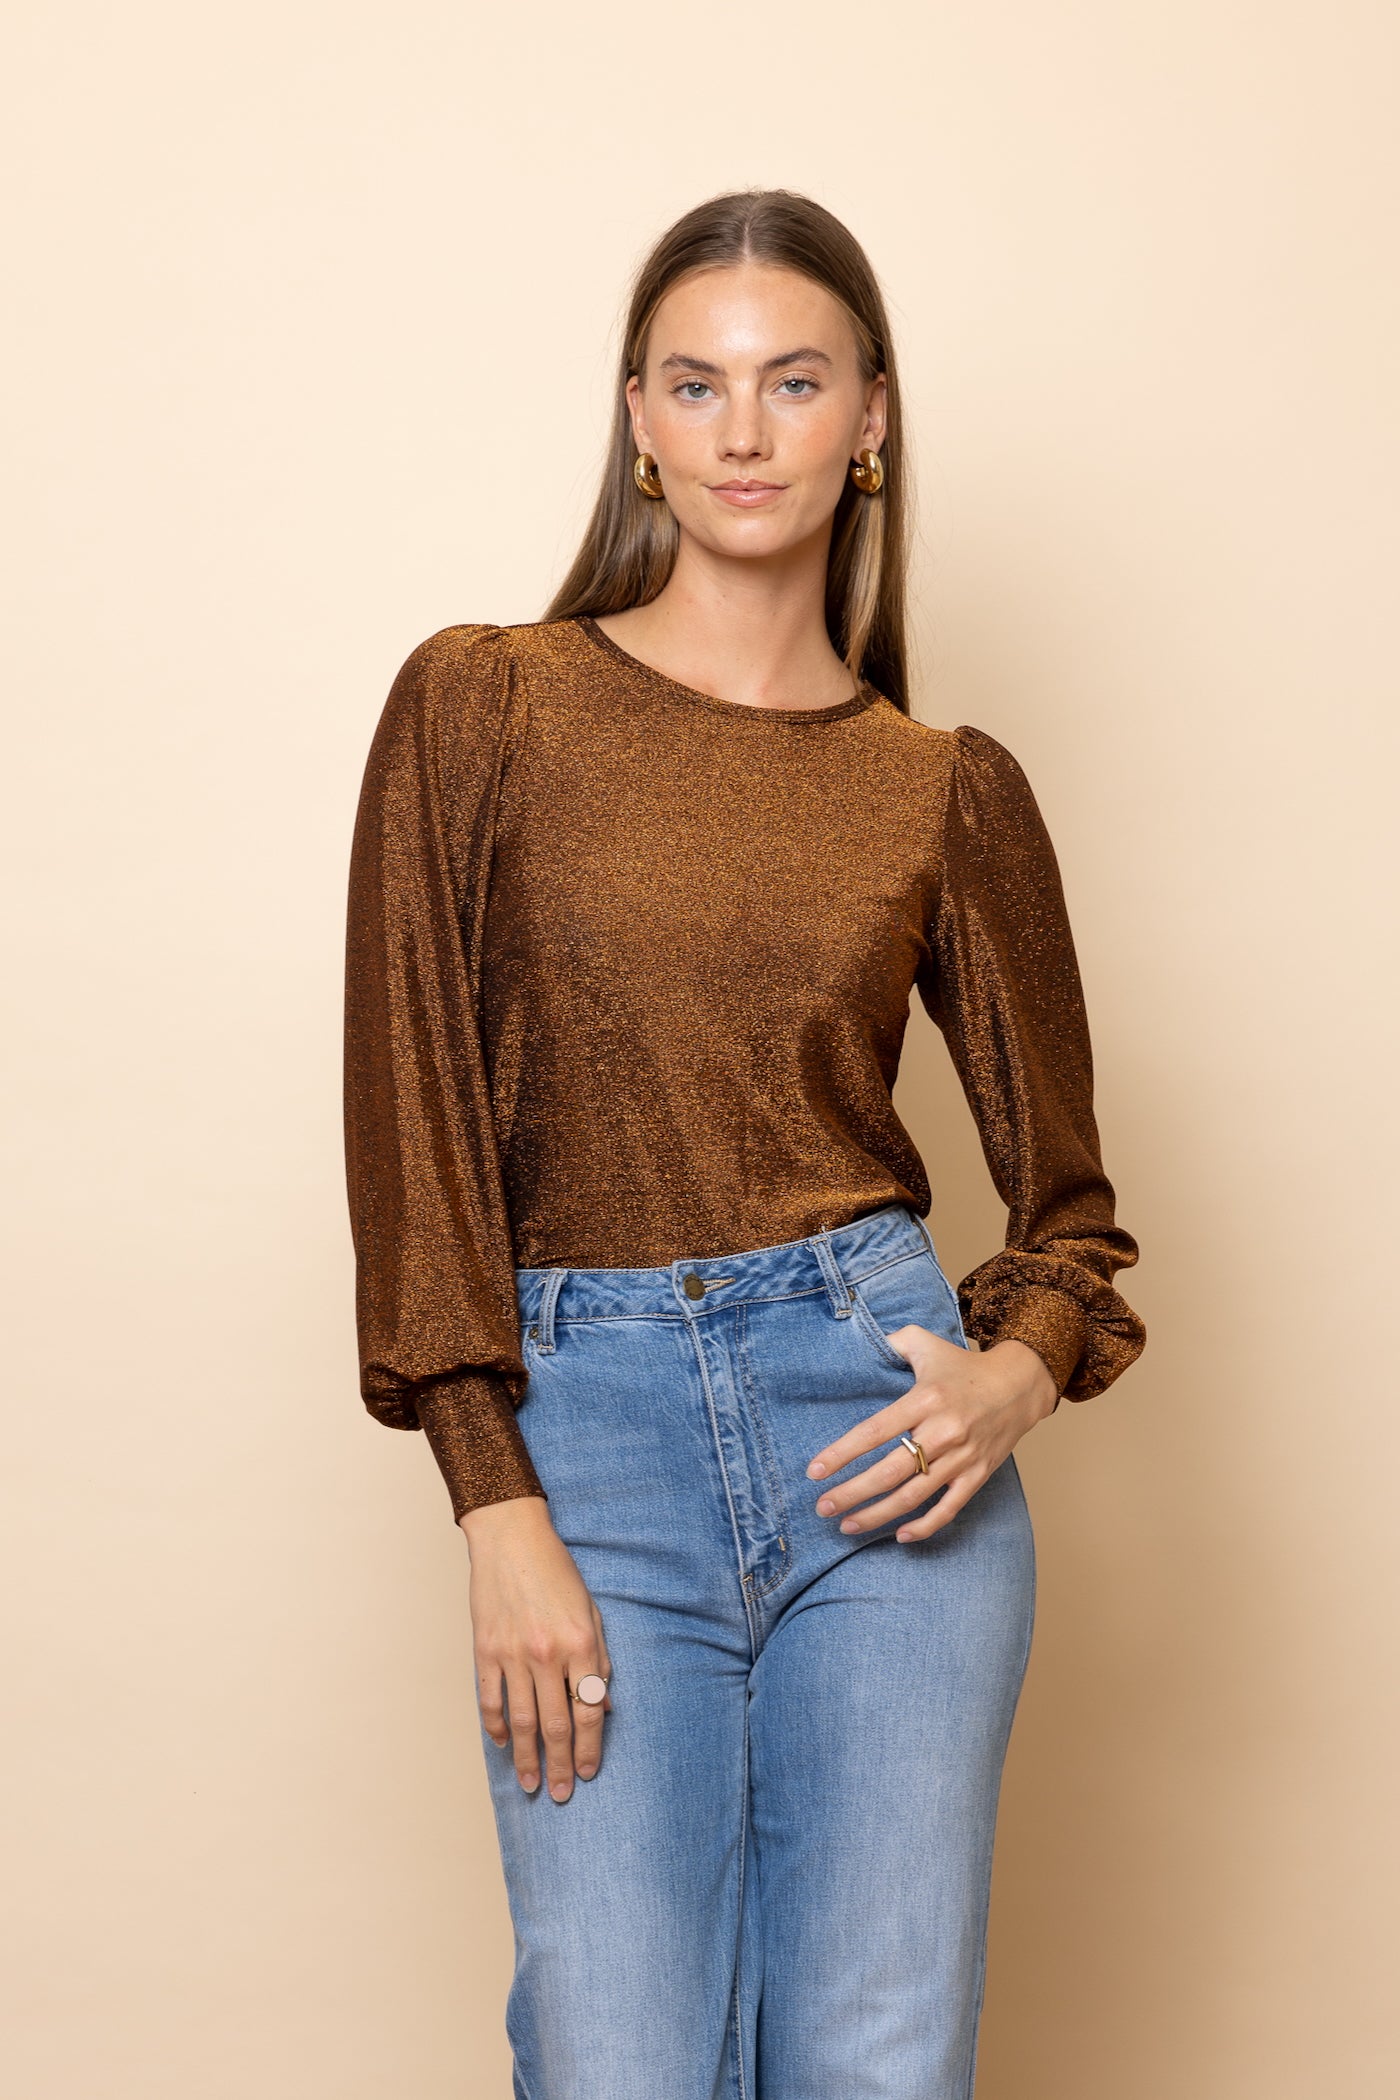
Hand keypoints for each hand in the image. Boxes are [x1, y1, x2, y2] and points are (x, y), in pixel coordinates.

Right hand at [459, 1495, 612, 1800]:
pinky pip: (491, 1700)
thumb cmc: (557, 1572)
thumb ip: (599, 1659)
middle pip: (556, 1725)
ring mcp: (513, 1654)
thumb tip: (604, 1707)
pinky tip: (504, 1745)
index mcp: (581, 1644)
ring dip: (528, 1758)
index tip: (588, 1773)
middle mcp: (548, 1654)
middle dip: (560, 1765)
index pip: (589, 1711)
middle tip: (560, 1794)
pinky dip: (496, 1727)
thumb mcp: (591, 1611)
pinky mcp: (486, 1651)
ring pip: (522, 1721)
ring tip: (531, 1784)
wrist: (512, 1539)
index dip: (590, 1748)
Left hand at [805, 1333, 1057, 1542]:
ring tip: (846, 1525)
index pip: (875, 1431)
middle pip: (889, 1472)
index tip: (815, 1471)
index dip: (842, 1453)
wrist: (1019, 1385)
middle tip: (822, 1507)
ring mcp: (962, 1458)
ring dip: (877, 1515)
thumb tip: (862, 1343)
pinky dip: (924, 1527)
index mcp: (925, 1399)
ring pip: (913, 1496)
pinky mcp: (978, 1475)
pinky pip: (949, 1509)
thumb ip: (892, 1341)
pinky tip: (898, 1535)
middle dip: (851, 1493)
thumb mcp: (926, 1343)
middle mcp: (943, 1431)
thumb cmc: (964, 1366)